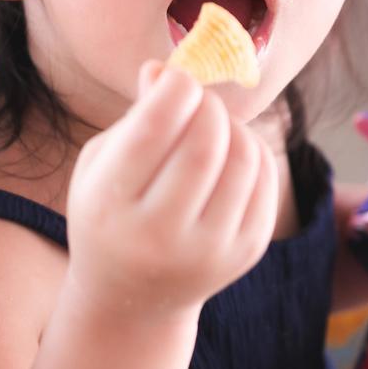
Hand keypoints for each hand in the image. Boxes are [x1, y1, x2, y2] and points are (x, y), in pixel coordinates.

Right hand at [64, 61, 279, 320]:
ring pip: (242, 159)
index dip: (176, 87)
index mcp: (110, 205)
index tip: (177, 80)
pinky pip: (265, 180)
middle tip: (199, 101)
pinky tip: (231, 153)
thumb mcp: (102, 165)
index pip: (155, 128)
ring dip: (233, 126)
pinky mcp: (245, 253)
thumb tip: (165, 69)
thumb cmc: (112, 213)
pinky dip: (253, 151)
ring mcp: (208, 250)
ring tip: (214, 126)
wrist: (133, 299)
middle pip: (204, 144)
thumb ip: (135, 117)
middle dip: (208, 105)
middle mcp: (158, 236)